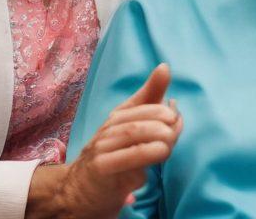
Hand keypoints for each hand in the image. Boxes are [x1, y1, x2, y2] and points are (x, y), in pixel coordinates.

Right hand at [64, 64, 181, 216]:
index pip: (142, 104)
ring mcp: (102, 148)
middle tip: (174, 134)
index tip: (175, 115)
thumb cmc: (113, 155)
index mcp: (118, 117)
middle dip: (162, 127)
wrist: (80, 189)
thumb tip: (165, 67)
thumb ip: (150, 100)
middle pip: (138, 122)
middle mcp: (109, 129)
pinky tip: (149, 168)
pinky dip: (142, 160)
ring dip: (156, 142)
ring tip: (167, 147)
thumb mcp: (132, 126)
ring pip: (133, 138)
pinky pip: (125, 161)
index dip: (162, 109)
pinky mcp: (101, 168)